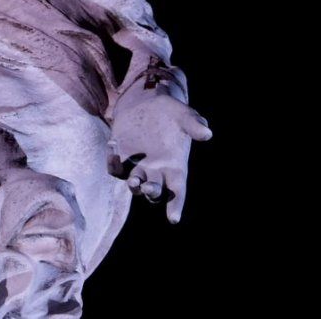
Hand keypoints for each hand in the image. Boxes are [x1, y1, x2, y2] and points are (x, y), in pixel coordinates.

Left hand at [107, 79, 211, 223]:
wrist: (146, 101)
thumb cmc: (171, 112)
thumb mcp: (184, 115)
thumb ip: (195, 124)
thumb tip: (207, 133)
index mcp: (175, 167)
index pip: (177, 192)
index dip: (176, 206)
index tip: (173, 218)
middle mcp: (156, 171)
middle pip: (154, 192)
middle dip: (152, 192)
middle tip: (147, 186)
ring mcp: (137, 166)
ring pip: (133, 185)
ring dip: (133, 185)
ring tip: (134, 178)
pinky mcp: (120, 157)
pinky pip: (115, 168)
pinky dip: (113, 162)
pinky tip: (113, 145)